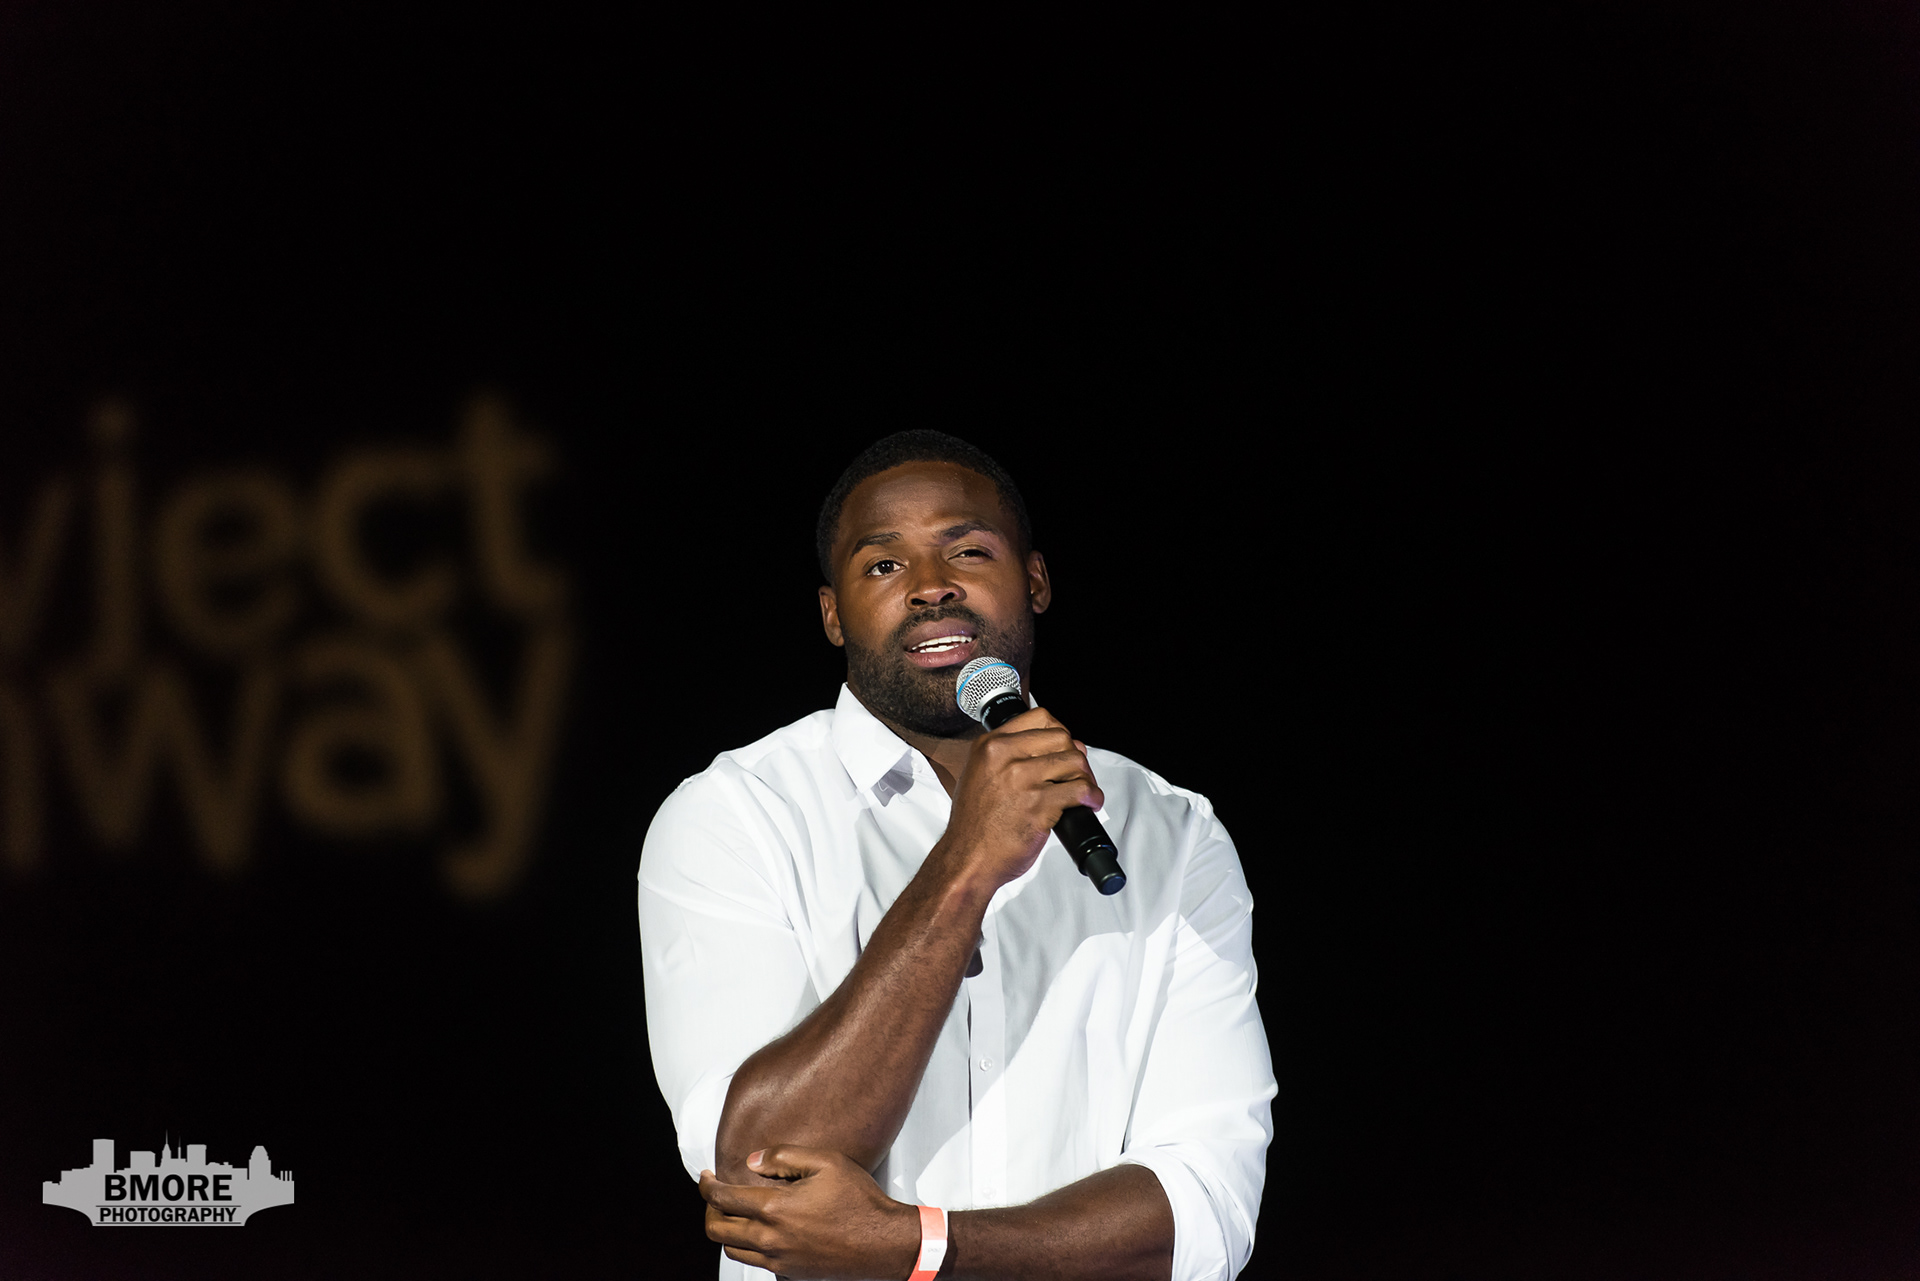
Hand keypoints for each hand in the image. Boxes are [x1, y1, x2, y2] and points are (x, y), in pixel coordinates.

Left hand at [700, 1146, 920, 1279]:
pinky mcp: (790, 1273)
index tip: (706, 1177)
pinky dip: (749, 1247)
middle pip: (717, 1229)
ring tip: (733, 1214)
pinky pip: (756, 1263)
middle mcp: (771, 1238)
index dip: (707, 1186)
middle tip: (715, 1196)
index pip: (722, 1198)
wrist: (882, 1243)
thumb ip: (783, 1157)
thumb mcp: (826, 1162)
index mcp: (775, 1208)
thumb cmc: (858, 1200)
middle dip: (708, 1210)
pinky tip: (761, 1232)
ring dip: (725, 1230)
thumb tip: (750, 1162)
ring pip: (732, 1250)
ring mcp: (779, 1260)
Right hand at [933, 706, 1103, 892]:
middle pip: (1062, 738)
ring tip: (1086, 792)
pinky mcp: (1038, 803)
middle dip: (1076, 755)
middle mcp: (1004, 756)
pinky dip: (1092, 797)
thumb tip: (1052, 751)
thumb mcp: (978, 776)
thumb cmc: (974, 826)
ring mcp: (1021, 778)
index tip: (1065, 748)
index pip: (1040, 718)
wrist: (967, 859)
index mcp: (990, 745)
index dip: (1060, 732)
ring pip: (1074, 760)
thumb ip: (1007, 758)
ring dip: (1086, 777)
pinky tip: (1090, 804)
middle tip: (1078, 775)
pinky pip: (1079, 789)